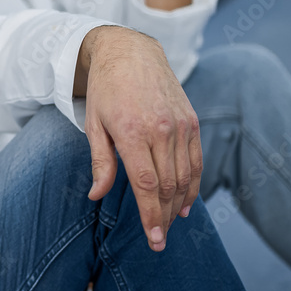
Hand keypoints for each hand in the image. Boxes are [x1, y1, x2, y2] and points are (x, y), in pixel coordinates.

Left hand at [77, 26, 201, 250]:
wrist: (130, 51)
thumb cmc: (106, 89)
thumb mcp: (93, 124)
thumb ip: (100, 162)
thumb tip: (96, 196)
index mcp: (131, 131)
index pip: (146, 184)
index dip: (150, 215)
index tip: (154, 239)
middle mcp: (160, 129)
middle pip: (168, 185)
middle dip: (164, 217)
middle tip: (159, 240)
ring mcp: (179, 125)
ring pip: (185, 176)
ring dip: (179, 205)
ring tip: (170, 224)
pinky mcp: (191, 121)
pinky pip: (196, 160)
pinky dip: (194, 184)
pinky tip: (186, 202)